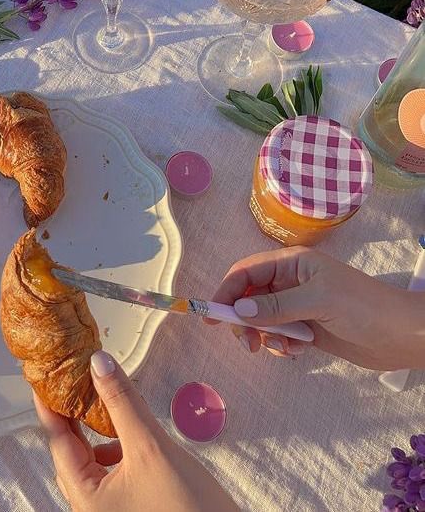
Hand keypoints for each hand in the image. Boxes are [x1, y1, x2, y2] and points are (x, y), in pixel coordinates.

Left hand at [35, 351, 238, 511]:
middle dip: (75, 415)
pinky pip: (111, 473)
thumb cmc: (188, 508)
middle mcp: (91, 508)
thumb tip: (98, 362)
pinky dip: (115, 448)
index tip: (44, 376)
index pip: (58, 442)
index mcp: (85, 499)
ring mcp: (110, 511)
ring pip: (92, 462)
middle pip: (72, 453)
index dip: (51, 405)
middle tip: (74, 378)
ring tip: (105, 402)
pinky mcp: (129, 509)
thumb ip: (121, 401)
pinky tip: (130, 434)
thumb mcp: (150, 446)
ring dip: (97, 431)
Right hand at [209, 246, 424, 370]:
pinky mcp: (307, 328)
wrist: (401, 335)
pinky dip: (282, 345)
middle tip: (248, 343)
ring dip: (265, 335)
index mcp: (292, 262)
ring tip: (283, 348)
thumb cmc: (363, 307)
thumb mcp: (317, 301)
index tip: (212, 314)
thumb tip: (237, 311)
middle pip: (249, 297)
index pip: (246, 272)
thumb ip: (276, 305)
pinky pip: (279, 335)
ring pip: (262, 319)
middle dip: (244, 319)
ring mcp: (298, 305)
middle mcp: (291, 281)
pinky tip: (299, 351)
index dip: (227, 291)